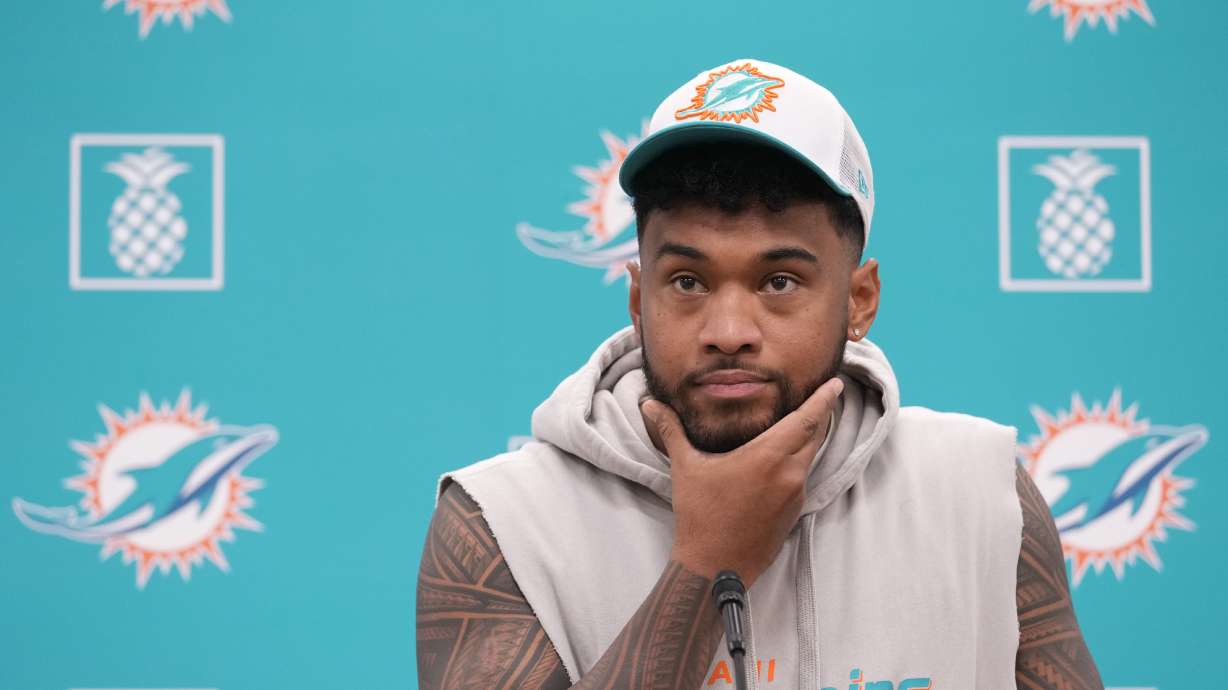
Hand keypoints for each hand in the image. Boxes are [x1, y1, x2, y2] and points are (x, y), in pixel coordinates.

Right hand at [640, 378, 843, 586]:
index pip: (805, 420)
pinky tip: (783, 461)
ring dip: (809, 440)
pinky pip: (801, 478)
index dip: (823, 400)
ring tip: (804, 424)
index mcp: (767, 457)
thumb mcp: (685, 468)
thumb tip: (649, 405)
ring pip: (809, 458)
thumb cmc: (700, 516)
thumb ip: (672, 431)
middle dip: (821, 415)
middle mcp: (789, 474)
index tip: (836, 384)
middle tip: (825, 397)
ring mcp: (795, 496)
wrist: (715, 567)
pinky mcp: (793, 513)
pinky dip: (798, 463)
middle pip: (815, 436)